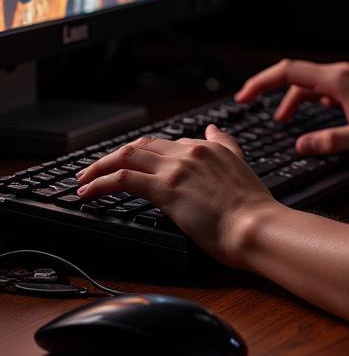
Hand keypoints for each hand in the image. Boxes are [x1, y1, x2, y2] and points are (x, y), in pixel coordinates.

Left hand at [75, 126, 279, 266]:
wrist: (257, 226)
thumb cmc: (252, 209)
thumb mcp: (241, 166)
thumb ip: (226, 145)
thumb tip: (214, 129)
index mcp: (211, 147)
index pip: (168, 143)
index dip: (144, 153)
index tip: (131, 164)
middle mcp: (192, 152)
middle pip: (142, 145)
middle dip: (114, 156)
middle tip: (96, 170)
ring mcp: (178, 168)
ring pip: (127, 157)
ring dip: (99, 167)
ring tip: (84, 180)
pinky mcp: (166, 188)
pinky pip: (122, 179)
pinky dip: (100, 183)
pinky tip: (88, 193)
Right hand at [234, 59, 348, 155]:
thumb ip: (333, 141)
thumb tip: (301, 146)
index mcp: (339, 80)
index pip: (289, 72)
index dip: (261, 82)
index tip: (243, 96)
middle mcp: (342, 75)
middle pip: (294, 75)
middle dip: (268, 88)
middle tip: (247, 104)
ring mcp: (348, 81)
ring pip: (308, 85)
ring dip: (289, 100)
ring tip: (278, 122)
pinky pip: (321, 91)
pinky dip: (306, 102)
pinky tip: (305, 118)